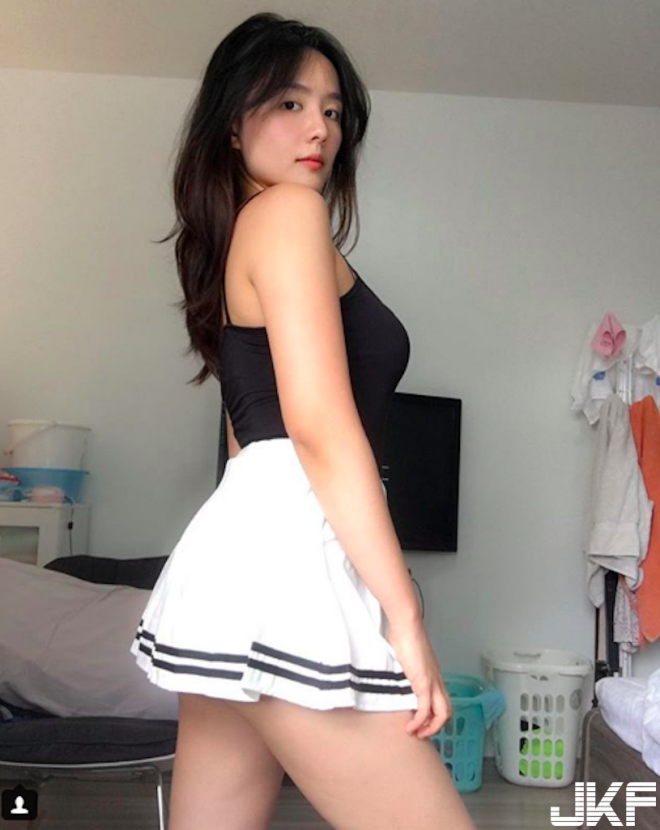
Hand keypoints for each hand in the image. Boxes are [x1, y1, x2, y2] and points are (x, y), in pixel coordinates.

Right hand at [386, 619, 452, 739]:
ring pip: (442, 714)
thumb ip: (407, 668)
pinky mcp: (424, 684)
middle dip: (435, 726)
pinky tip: (411, 727)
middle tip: (421, 732)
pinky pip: (425, 710)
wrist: (407, 626)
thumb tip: (399, 674)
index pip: (443, 701)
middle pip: (447, 711)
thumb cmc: (406, 636)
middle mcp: (437, 681)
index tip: (422, 722)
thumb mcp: (408, 658)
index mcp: (435, 675)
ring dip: (430, 728)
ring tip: (417, 733)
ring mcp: (433, 683)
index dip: (435, 716)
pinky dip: (419, 722)